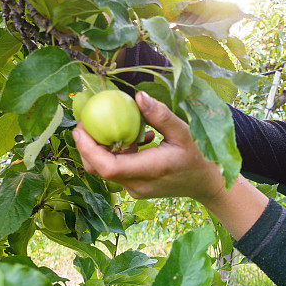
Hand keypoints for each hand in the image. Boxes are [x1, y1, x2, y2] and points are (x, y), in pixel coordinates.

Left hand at [72, 92, 226, 204]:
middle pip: (98, 169)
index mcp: (149, 171)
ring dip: (100, 149)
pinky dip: (115, 154)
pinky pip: (116, 171)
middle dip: (86, 146)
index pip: (108, 167)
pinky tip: (131, 139)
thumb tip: (138, 96)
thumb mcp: (183, 131)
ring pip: (104, 171)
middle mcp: (137, 184)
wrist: (205, 182)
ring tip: (105, 125)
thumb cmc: (197, 155)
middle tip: (84, 121)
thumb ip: (160, 115)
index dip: (88, 148)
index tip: (80, 127)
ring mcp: (135, 189)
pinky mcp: (135, 187)